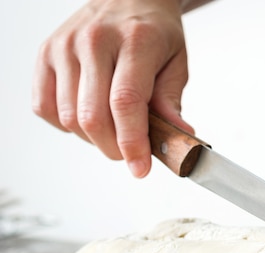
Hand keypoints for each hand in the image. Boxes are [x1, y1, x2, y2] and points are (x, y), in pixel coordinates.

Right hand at [32, 0, 193, 176]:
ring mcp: (64, 46)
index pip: (126, 103)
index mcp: (135, 42)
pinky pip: (45, 108)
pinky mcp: (45, 54)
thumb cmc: (155, 32)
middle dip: (114, 148)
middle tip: (131, 152)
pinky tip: (88, 116)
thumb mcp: (176, 64)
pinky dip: (66, 125)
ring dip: (93, 139)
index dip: (132, 143)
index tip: (141, 169)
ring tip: (113, 129)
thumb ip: (172, 103)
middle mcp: (94, 41)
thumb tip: (180, 139)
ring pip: (69, 118)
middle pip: (93, 117)